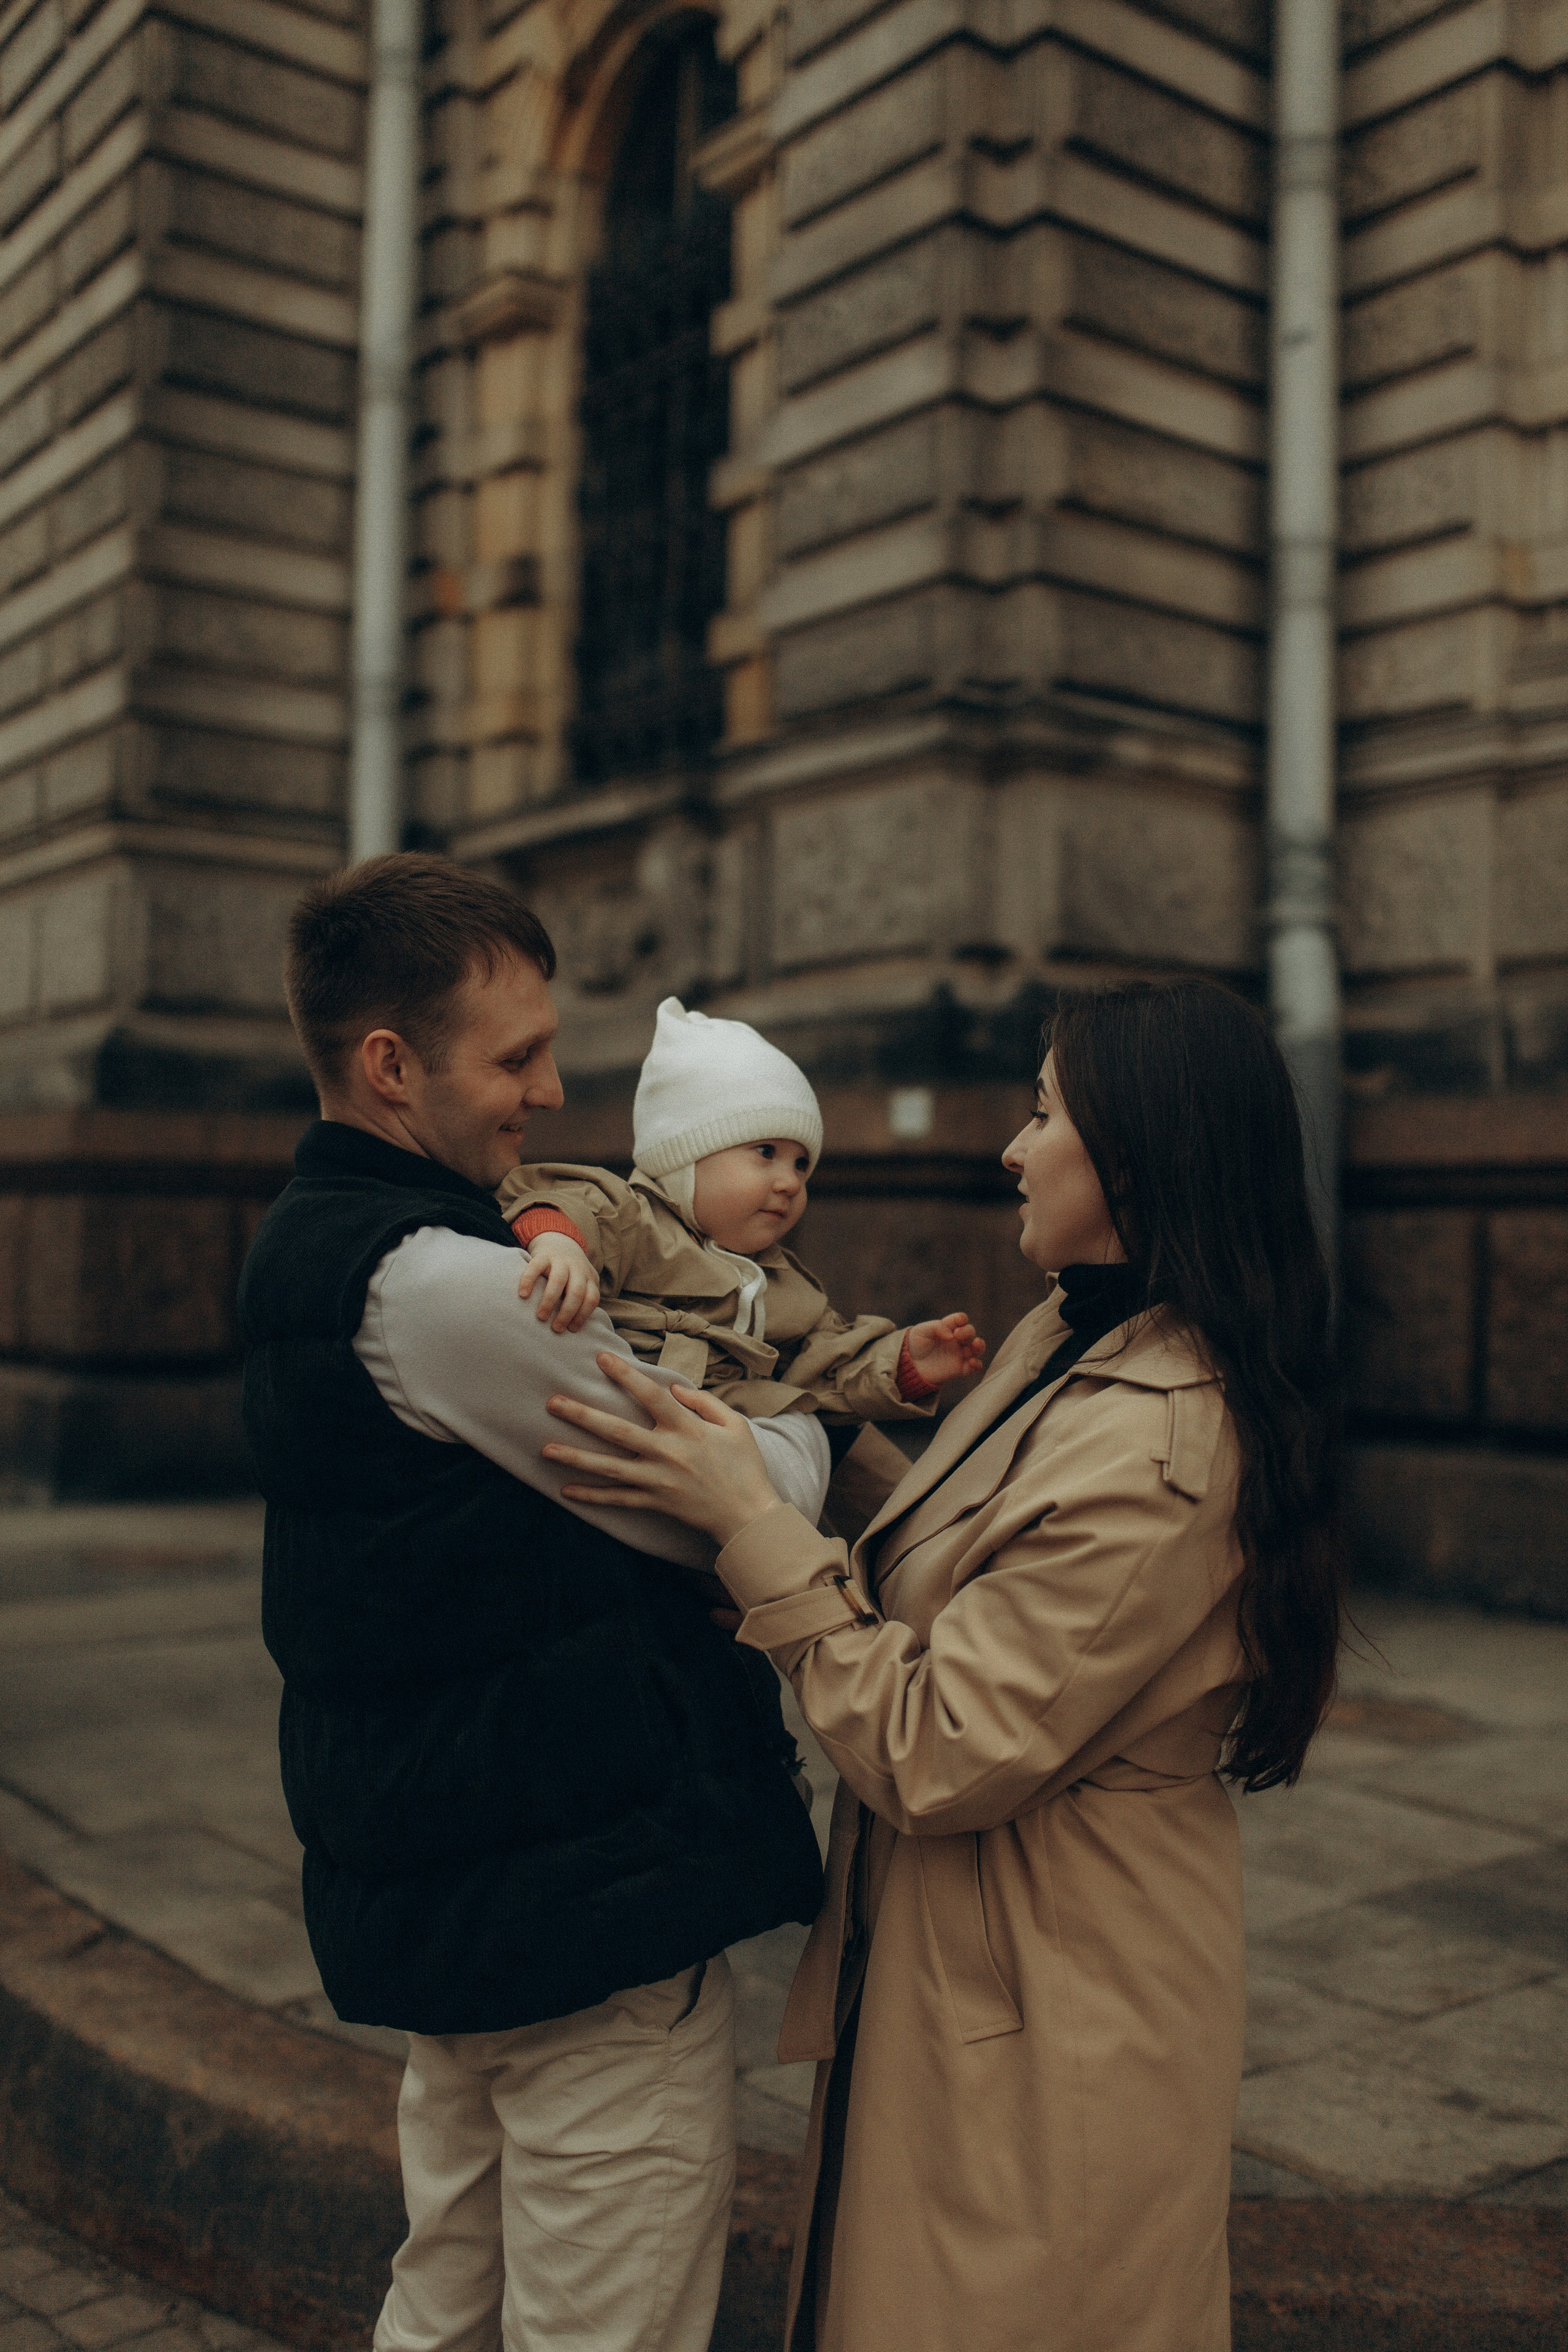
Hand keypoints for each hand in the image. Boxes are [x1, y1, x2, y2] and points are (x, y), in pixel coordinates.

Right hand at [520, 1233, 600, 1332]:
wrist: (559, 1241)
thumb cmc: (571, 1272)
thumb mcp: (582, 1282)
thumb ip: (582, 1298)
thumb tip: (574, 1328)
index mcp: (589, 1278)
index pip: (592, 1298)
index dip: (583, 1315)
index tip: (572, 1329)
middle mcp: (577, 1269)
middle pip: (576, 1292)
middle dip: (567, 1312)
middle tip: (556, 1328)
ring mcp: (560, 1261)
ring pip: (558, 1280)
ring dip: (550, 1301)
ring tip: (541, 1317)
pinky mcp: (543, 1255)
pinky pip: (535, 1267)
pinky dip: (528, 1281)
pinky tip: (523, 1295)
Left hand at [543, 1353, 782, 1545]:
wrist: (749, 1515)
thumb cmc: (745, 1466)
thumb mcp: (734, 1425)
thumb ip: (704, 1402)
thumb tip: (673, 1389)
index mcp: (687, 1428)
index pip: (651, 1395)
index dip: (625, 1375)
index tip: (600, 1357)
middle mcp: (667, 1452)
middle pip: (617, 1431)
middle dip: (582, 1415)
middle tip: (552, 1402)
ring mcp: (658, 1480)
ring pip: (609, 1468)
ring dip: (575, 1457)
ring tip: (545, 1448)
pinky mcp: (655, 1502)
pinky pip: (618, 1499)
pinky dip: (592, 1496)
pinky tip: (566, 1490)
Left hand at [906, 1311, 985, 1386]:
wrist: (909, 1365)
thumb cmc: (915, 1345)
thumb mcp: (922, 1331)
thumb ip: (937, 1327)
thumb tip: (951, 1336)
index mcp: (948, 1328)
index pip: (960, 1319)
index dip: (961, 1319)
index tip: (957, 1323)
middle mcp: (956, 1340)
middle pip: (970, 1332)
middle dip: (967, 1332)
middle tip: (956, 1335)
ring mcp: (959, 1354)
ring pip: (977, 1348)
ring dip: (980, 1345)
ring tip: (975, 1344)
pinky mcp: (959, 1369)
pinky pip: (974, 1368)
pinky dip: (977, 1365)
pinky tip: (973, 1362)